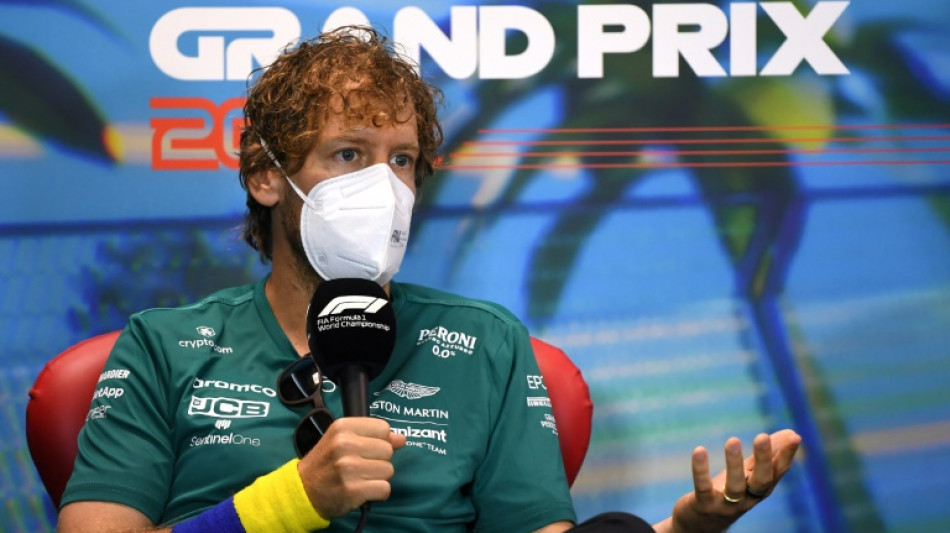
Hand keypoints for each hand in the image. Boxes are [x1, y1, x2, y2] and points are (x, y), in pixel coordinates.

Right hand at [296, 417, 406, 518]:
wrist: (303, 490)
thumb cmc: (326, 463)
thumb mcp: (342, 440)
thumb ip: (373, 436)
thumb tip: (402, 438)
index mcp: (343, 427)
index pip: (383, 428)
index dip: (379, 441)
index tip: (365, 449)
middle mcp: (345, 445)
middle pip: (388, 450)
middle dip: (379, 460)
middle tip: (360, 466)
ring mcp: (348, 468)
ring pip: (388, 470)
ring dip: (378, 477)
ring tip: (360, 478)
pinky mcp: (353, 490)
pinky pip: (384, 489)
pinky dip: (378, 493)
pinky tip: (363, 491)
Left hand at [662, 429, 801, 532]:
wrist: (702, 523)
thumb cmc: (730, 492)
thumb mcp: (749, 473)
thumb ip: (767, 455)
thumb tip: (792, 433)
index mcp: (760, 488)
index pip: (778, 472)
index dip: (786, 455)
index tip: (794, 437)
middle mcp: (748, 498)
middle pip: (761, 481)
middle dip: (763, 459)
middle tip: (763, 436)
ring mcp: (726, 504)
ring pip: (734, 486)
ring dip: (734, 463)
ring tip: (733, 440)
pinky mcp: (704, 505)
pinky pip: (703, 487)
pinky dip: (701, 470)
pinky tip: (699, 450)